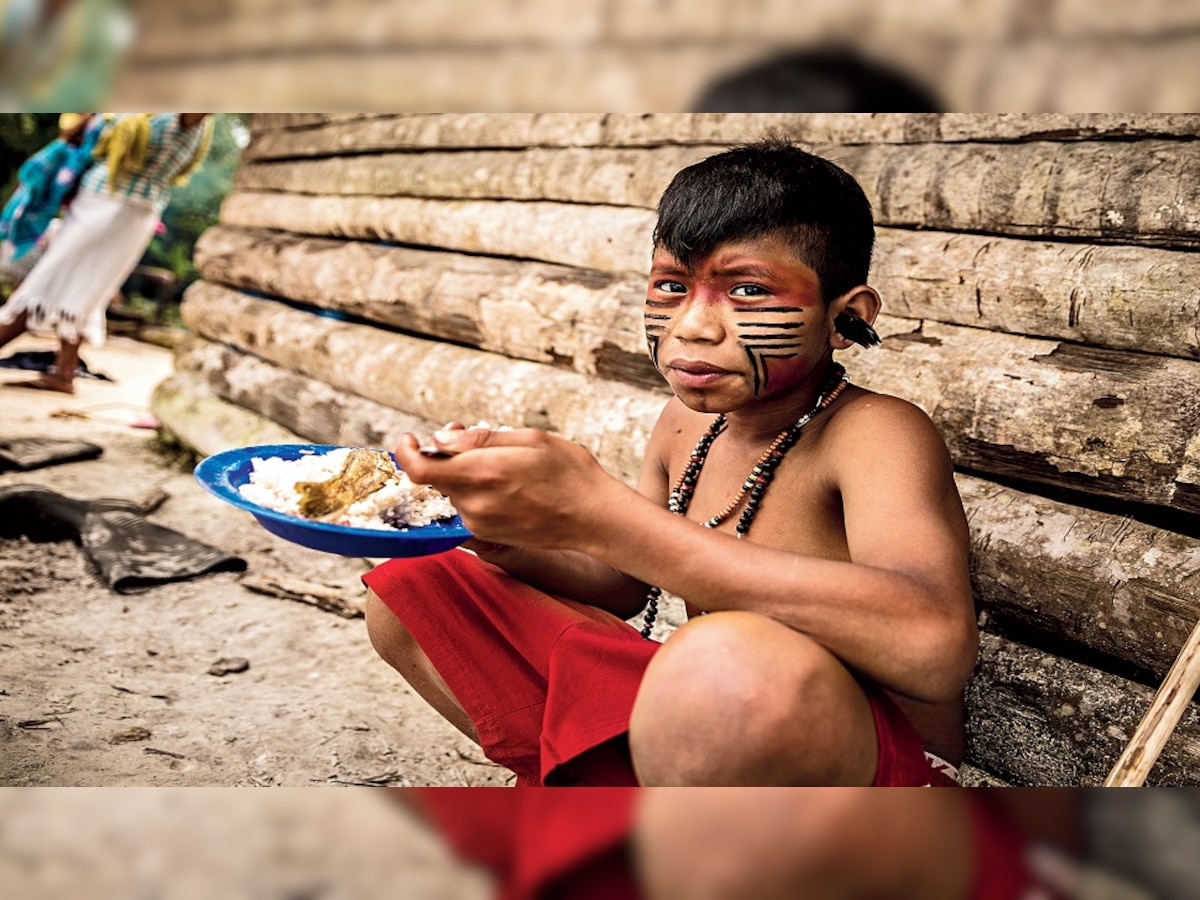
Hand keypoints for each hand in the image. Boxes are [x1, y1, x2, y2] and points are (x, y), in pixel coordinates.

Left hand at [393, 427, 615, 550]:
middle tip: (467, 434)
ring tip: (497, 459)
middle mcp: (475, 504)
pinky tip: (503, 481)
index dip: (406, 452)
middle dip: (443, 454)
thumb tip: (440, 438)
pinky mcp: (489, 535)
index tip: (410, 439)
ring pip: (453, 491)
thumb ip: (478, 439)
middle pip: (436, 477)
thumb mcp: (528, 439)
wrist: (594, 517)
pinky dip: (474, 490)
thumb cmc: (569, 472)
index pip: (419, 469)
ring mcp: (481, 523)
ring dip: (462, 473)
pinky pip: (468, 507)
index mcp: (482, 474)